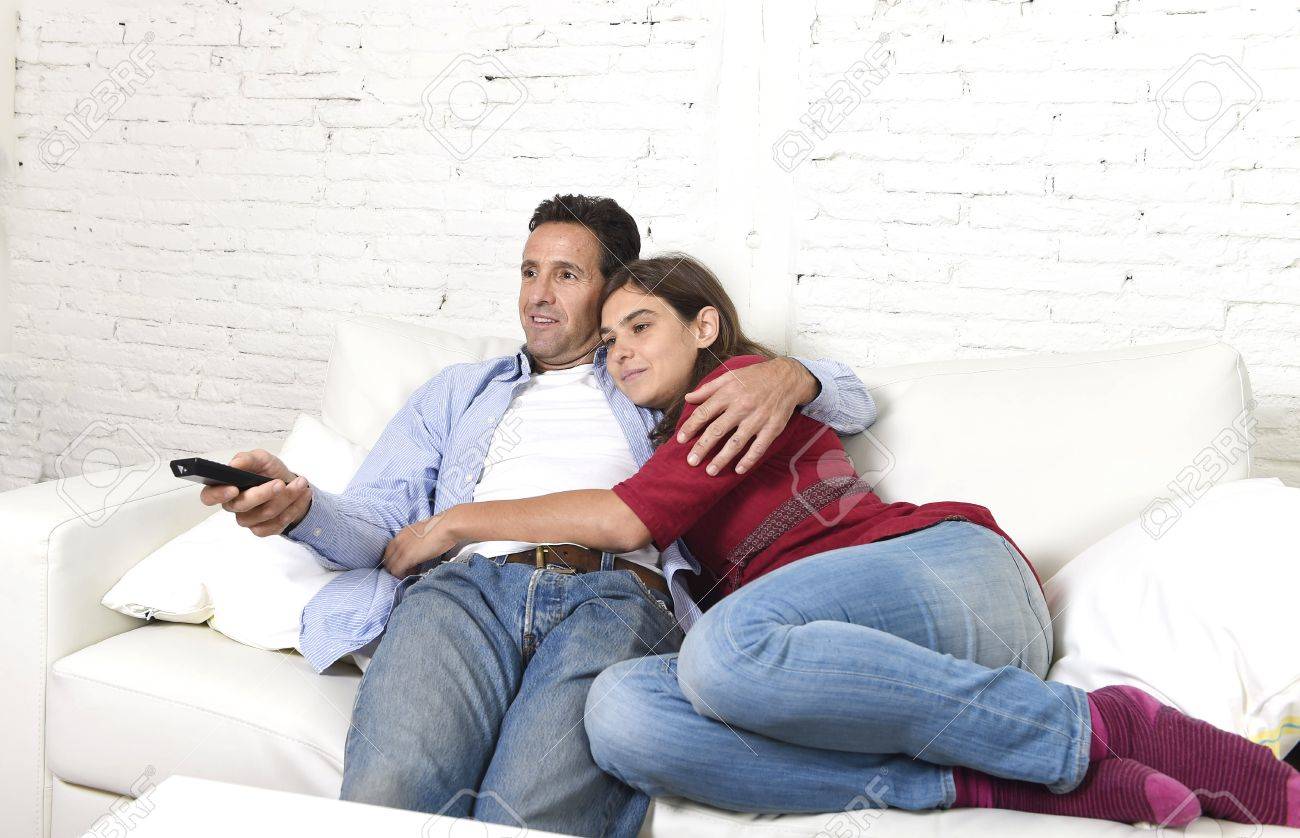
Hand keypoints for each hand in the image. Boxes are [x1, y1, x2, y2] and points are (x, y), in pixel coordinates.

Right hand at [199, 449, 311, 536]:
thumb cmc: (270, 472)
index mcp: (226, 487)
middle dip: (264, 493)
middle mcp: (234, 505)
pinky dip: (294, 508)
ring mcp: (248, 520)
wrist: (291, 485)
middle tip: (280, 483)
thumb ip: (247, 459)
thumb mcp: (261, 459)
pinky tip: (301, 496)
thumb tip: (234, 464)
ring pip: (264, 514)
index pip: (209, 496)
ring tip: (300, 484)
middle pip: (242, 505)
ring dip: (286, 498)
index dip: (218, 495)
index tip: (234, 488)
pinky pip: (277, 524)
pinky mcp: (263, 529)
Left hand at [382, 511, 457, 577]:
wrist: (446, 527)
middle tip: (408, 570)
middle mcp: (398, 540)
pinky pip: (397, 571)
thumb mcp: (423, 533)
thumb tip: (418, 549)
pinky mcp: (406, 558)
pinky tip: (413, 573)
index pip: (389, 550)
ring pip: (390, 566)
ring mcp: (401, 549)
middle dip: (396, 567)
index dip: (395, 559)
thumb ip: (416, 540)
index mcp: (402, 533)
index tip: (405, 564)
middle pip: (387, 559)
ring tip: (412, 571)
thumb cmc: (441, 529)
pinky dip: (402, 575)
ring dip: (399, 572)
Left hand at [677, 357, 817, 474]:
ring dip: (722, 458)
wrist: (788, 378)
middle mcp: (742, 407)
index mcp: (729, 393)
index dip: (691, 427)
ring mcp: (758, 419)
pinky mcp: (772, 428)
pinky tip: (738, 470)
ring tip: (710, 471)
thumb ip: (708, 388)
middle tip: (691, 461)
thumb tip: (688, 398)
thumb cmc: (755, 376)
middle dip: (702, 447)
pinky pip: (758, 447)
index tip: (680, 439)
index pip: (705, 412)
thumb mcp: (730, 376)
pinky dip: (748, 460)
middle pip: (717, 430)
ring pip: (736, 442)